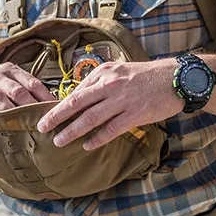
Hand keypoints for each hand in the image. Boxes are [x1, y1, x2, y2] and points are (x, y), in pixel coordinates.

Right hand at [0, 62, 53, 116]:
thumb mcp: (8, 83)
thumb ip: (26, 91)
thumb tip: (53, 106)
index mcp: (11, 71)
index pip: (32, 82)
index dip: (44, 96)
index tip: (55, 110)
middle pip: (16, 90)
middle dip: (29, 105)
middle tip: (40, 121)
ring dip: (7, 108)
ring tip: (15, 121)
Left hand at [36, 59, 182, 149]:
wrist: (175, 78)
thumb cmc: (144, 76)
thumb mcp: (118, 70)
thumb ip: (99, 82)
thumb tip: (78, 96)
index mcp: (103, 73)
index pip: (76, 91)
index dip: (59, 105)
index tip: (46, 115)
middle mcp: (110, 85)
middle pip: (76, 103)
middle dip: (56, 117)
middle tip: (41, 127)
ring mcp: (122, 100)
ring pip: (91, 118)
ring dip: (72, 131)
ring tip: (59, 141)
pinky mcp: (135, 114)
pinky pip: (111, 129)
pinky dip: (97, 138)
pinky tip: (87, 145)